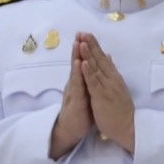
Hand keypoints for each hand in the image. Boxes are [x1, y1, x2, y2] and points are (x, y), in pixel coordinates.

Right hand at [49, 37, 93, 159]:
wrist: (71, 130)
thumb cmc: (80, 111)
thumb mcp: (86, 92)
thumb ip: (88, 79)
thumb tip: (91, 67)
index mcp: (80, 82)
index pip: (82, 63)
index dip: (85, 50)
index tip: (87, 35)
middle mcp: (75, 84)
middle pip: (77, 63)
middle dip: (79, 48)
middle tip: (80, 33)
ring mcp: (74, 92)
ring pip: (75, 72)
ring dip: (76, 58)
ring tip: (77, 44)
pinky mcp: (75, 101)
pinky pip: (77, 87)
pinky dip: (78, 75)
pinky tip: (78, 66)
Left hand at [79, 33, 135, 154]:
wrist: (128, 127)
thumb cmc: (121, 111)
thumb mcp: (118, 88)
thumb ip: (112, 73)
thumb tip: (109, 58)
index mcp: (114, 78)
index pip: (103, 59)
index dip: (94, 46)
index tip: (87, 35)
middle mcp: (111, 79)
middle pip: (99, 59)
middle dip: (90, 45)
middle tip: (83, 32)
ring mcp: (107, 87)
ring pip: (96, 68)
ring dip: (88, 54)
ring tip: (81, 41)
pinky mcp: (102, 96)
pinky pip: (94, 82)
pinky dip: (88, 72)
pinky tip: (84, 62)